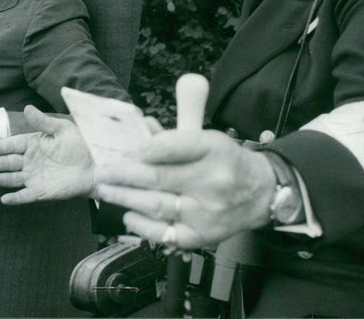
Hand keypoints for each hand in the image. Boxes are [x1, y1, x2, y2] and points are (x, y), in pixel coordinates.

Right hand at [0, 105, 98, 203]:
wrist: (96, 166)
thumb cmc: (81, 145)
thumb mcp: (62, 129)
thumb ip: (43, 121)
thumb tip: (26, 107)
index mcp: (35, 144)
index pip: (13, 145)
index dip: (0, 147)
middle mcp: (32, 161)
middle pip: (9, 162)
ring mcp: (36, 177)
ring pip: (13, 178)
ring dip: (0, 179)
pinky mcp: (42, 192)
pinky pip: (25, 195)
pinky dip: (15, 198)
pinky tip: (4, 199)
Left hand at [95, 129, 276, 248]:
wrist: (261, 194)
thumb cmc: (226, 162)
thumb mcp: (207, 138)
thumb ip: (173, 136)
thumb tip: (141, 129)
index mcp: (213, 149)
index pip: (174, 146)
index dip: (144, 148)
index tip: (124, 149)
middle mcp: (212, 181)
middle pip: (158, 177)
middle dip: (123, 174)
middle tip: (102, 172)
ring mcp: (207, 212)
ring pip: (157, 205)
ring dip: (125, 198)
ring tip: (106, 190)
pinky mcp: (203, 235)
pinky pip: (165, 233)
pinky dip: (142, 225)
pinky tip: (129, 214)